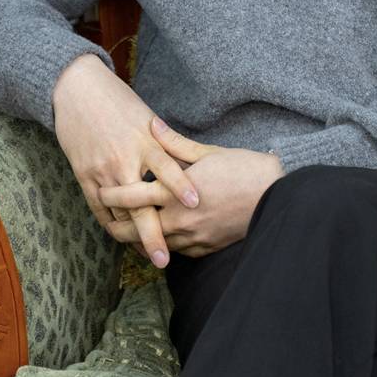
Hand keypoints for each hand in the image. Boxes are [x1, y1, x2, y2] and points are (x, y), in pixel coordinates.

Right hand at [51, 52, 221, 266]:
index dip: (180, 186)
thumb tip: (192, 163)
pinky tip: (123, 238)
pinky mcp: (84, 176)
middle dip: (152, 234)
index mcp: (144, 141)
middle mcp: (123, 160)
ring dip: (133, 236)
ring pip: (118, 213)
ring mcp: (101, 171)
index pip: (165, 168)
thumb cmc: (118, 101)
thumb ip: (167, 143)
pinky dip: (112, 224)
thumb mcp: (147, 117)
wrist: (77, 91)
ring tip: (149, 255)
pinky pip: (99, 208)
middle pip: (139, 205)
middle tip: (164, 259)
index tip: (194, 203)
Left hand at [98, 117, 284, 257]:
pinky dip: (164, 245)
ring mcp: (192, 239)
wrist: (276, 197)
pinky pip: (176, 251)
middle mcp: (179, 220)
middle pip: (135, 231)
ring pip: (154, 245)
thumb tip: (153, 125)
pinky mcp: (205, 249)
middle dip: (117, 227)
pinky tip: (161, 238)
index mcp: (176, 194)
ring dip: (139, 239)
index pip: (132, 198)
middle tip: (107, 221)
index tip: (100, 191)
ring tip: (128, 231)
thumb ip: (175, 144)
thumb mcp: (209, 153)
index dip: (112, 196)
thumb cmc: (244, 170)